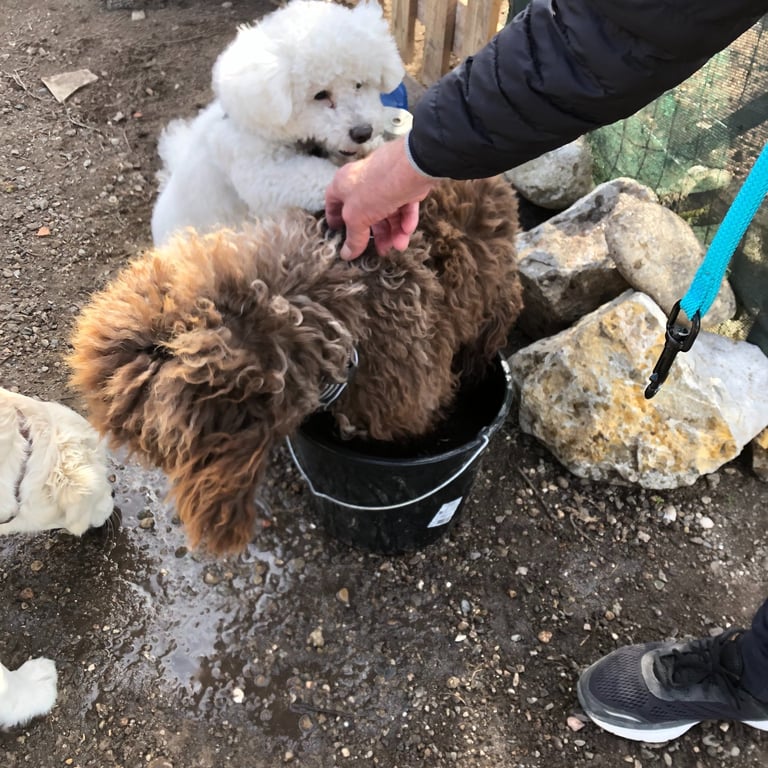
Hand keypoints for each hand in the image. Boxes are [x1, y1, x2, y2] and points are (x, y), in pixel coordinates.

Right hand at [325, 136, 438, 259]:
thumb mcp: (357, 218)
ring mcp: (384, 183)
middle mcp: (362, 183)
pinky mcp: (404, 185)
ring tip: (400, 245)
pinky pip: (403, 205)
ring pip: (387, 212)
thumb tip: (346, 255)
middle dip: (375, 234)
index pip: (333, 203)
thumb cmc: (374, 189)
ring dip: (393, 231)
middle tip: (382, 250)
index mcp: (343, 185)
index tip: (340, 236)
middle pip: (365, 213)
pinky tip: (408, 231)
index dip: (335, 220)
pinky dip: (406, 219)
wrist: (410, 168)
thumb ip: (353, 238)